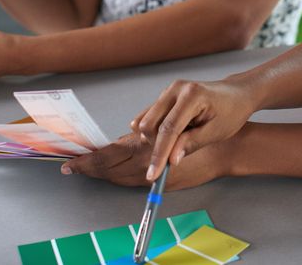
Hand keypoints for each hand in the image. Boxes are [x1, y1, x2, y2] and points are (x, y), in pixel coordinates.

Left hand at [61, 132, 224, 189]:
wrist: (232, 147)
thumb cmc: (213, 124)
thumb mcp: (184, 123)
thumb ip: (157, 133)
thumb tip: (135, 132)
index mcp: (150, 146)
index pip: (109, 157)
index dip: (88, 163)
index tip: (70, 166)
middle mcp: (151, 162)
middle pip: (110, 169)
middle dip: (90, 170)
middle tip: (70, 169)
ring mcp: (156, 174)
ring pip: (120, 176)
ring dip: (104, 172)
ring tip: (87, 168)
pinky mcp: (163, 179)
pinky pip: (133, 177)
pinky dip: (120, 173)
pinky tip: (115, 167)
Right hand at [131, 78, 256, 181]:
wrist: (236, 94)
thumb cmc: (232, 111)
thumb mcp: (216, 132)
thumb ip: (192, 144)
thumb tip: (170, 159)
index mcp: (192, 95)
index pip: (168, 128)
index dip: (159, 154)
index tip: (153, 175)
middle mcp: (176, 89)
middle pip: (149, 124)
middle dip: (155, 146)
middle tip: (170, 159)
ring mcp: (169, 90)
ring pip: (147, 121)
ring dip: (155, 139)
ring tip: (180, 142)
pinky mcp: (166, 96)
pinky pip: (150, 117)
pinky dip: (156, 131)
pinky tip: (174, 135)